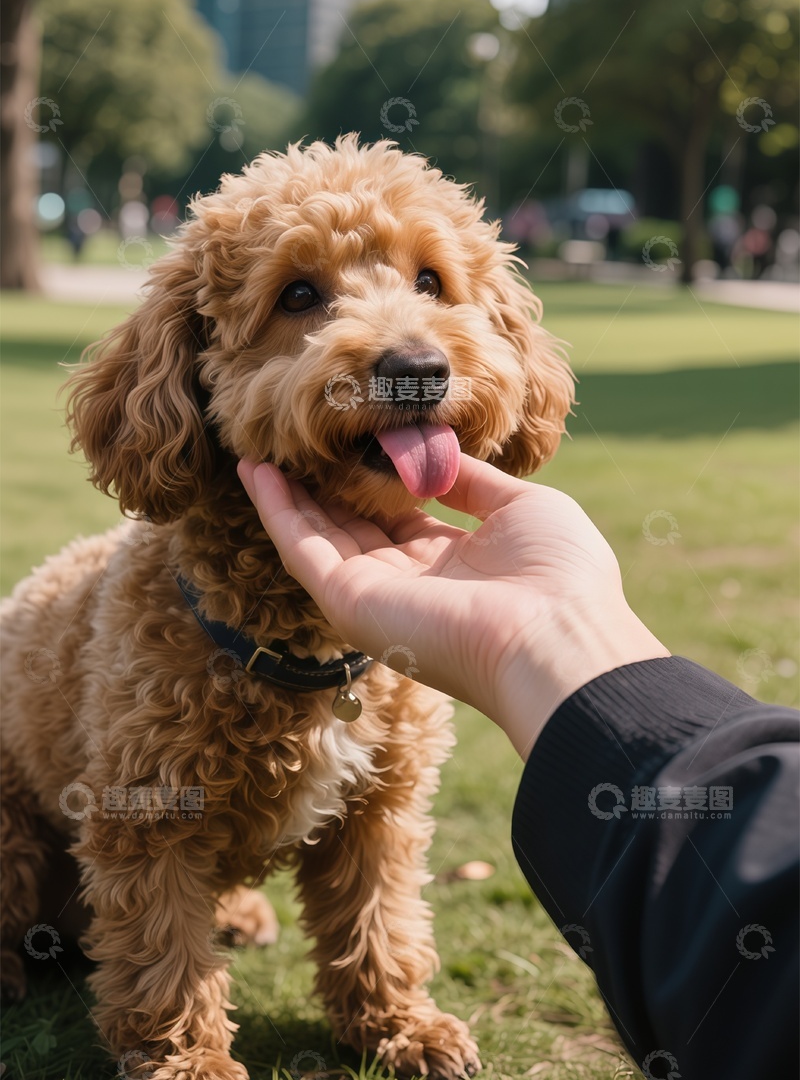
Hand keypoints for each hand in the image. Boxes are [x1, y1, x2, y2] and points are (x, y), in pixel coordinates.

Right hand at [238, 455, 667, 757]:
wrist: (560, 638)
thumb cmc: (561, 575)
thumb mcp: (523, 508)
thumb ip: (473, 482)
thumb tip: (437, 450)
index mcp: (457, 566)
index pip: (404, 519)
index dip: (377, 480)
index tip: (356, 441)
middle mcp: (412, 586)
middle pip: (354, 528)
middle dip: (323, 487)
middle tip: (293, 442)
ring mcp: (378, 596)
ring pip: (319, 536)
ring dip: (286, 494)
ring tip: (260, 450)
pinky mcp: (351, 602)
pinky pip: (302, 548)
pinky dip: (276, 508)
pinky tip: (256, 470)